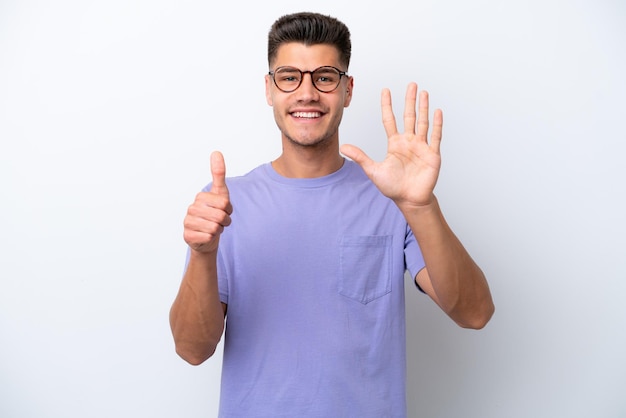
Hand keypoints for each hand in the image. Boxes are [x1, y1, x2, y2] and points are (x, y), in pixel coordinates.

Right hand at [183, 151, 232, 253]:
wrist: (206, 237)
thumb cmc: (214, 213)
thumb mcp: (220, 193)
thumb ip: (218, 174)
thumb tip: (216, 152)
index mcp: (200, 197)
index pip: (225, 203)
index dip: (229, 209)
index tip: (224, 210)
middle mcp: (191, 209)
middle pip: (220, 215)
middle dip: (225, 221)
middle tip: (220, 221)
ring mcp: (187, 223)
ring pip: (214, 227)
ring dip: (219, 230)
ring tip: (213, 227)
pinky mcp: (187, 236)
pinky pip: (208, 237)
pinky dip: (212, 238)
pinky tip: (207, 236)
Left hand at [340, 82, 442, 208]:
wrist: (409, 200)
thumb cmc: (393, 187)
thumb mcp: (373, 170)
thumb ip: (360, 157)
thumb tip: (343, 147)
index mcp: (395, 144)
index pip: (390, 119)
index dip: (387, 105)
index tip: (386, 90)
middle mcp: (408, 142)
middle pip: (409, 116)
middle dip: (410, 100)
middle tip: (411, 85)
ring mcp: (421, 146)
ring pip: (422, 122)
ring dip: (423, 108)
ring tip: (424, 93)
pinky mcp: (432, 154)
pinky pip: (435, 136)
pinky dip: (437, 124)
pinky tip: (436, 111)